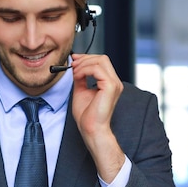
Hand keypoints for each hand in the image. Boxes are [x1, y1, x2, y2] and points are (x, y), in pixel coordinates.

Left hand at [70, 54, 124, 181]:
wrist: (91, 129)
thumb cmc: (87, 115)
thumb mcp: (81, 91)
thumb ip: (80, 78)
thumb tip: (76, 66)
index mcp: (109, 83)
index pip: (101, 62)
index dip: (87, 58)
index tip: (74, 60)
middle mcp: (115, 82)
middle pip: (102, 58)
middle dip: (85, 58)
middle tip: (72, 64)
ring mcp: (114, 84)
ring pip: (100, 61)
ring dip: (83, 64)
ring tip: (74, 72)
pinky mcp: (110, 87)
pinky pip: (97, 70)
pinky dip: (85, 70)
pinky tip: (78, 76)